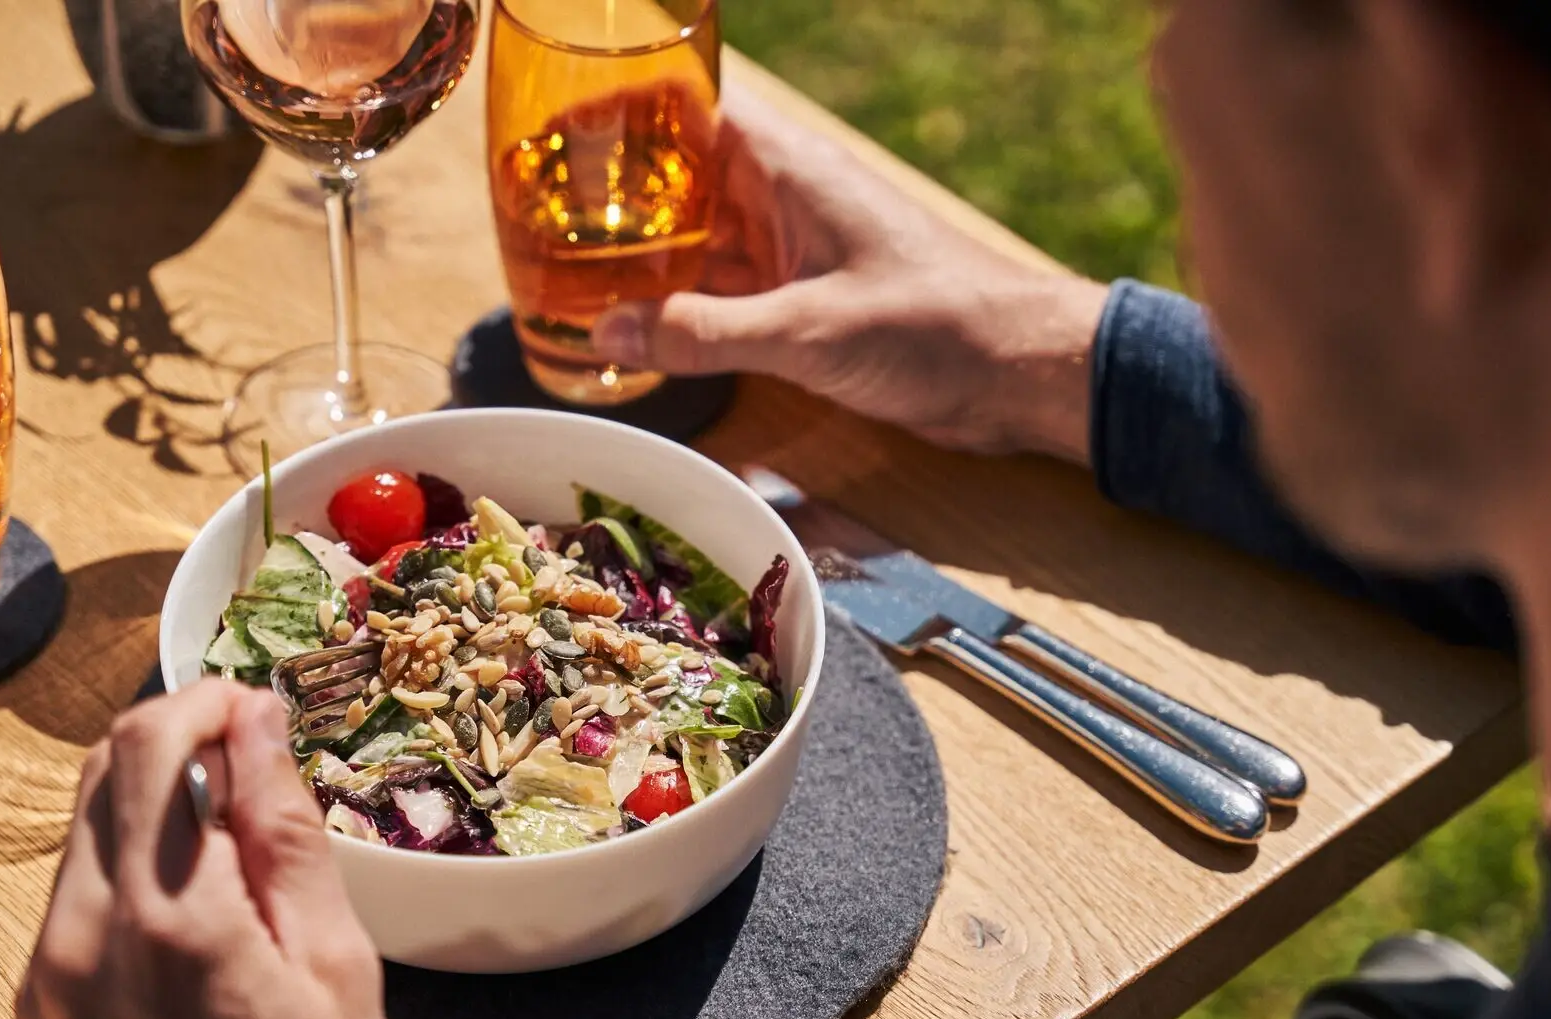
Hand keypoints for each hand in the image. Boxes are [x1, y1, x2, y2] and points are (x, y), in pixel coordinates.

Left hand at [15, 683, 396, 1018]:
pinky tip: (195, 920)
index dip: (207, 701)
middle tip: (250, 761)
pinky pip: (71, 903)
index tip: (256, 709)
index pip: (155, 746)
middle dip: (175, 740)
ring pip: (82, 836)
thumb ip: (287, 836)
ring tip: (235, 851)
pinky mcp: (36, 1015)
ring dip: (151, 808)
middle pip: (102, 774)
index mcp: (175, 920)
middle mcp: (86, 937)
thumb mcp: (337, 971)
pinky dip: (127, 875)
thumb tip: (259, 726)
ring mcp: (47, 979)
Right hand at [590, 82, 1112, 460]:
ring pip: (696, 245)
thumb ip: (705, 332)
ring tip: (559, 282)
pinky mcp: (805, 304)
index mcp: (786, 168)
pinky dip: (681, 311)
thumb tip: (609, 332)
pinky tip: (633, 333)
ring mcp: (793, 253)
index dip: (618, 121)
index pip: (684, 114)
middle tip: (530, 228)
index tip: (550, 142)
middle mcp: (782, 200)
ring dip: (641, 265)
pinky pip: (724, 296)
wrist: (1019, 371)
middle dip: (611, 205)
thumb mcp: (806, 330)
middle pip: (676, 183)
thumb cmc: (933, 324)